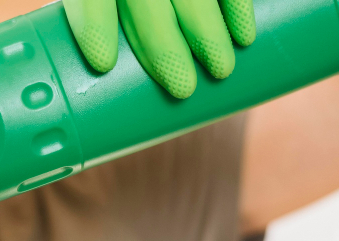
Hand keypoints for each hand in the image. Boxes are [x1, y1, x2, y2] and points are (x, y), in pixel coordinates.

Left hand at [64, 0, 256, 98]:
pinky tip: (244, 36)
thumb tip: (98, 130)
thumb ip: (106, 49)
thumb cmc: (128, 14)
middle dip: (163, 42)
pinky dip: (237, 6)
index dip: (94, 24)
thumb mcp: (110, 19)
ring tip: (220, 71)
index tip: (102, 63)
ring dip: (207, 31)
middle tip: (182, 88)